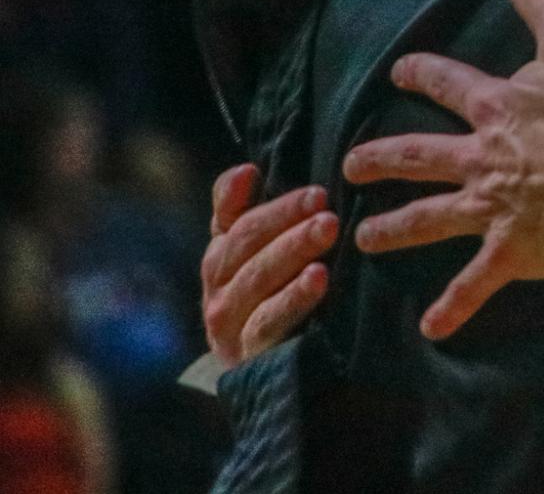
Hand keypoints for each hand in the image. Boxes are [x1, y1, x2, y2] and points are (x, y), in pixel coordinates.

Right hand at [200, 164, 336, 366]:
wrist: (274, 373)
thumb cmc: (272, 298)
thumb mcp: (258, 255)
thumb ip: (243, 212)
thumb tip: (245, 171)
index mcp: (220, 258)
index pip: (233, 221)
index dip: (261, 201)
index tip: (297, 185)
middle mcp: (217, 289)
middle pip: (246, 245)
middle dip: (285, 220)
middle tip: (323, 202)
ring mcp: (229, 324)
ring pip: (256, 279)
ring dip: (292, 250)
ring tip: (326, 229)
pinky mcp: (248, 355)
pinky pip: (268, 322)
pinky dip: (293, 298)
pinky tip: (320, 278)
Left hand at [344, 0, 543, 339]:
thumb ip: (541, 1)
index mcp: (497, 109)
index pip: (448, 85)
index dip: (422, 75)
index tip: (399, 71)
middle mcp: (482, 158)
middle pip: (420, 155)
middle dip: (383, 157)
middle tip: (352, 164)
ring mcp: (492, 207)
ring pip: (430, 218)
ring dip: (396, 229)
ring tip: (365, 239)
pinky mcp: (512, 248)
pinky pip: (476, 282)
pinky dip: (455, 307)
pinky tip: (433, 329)